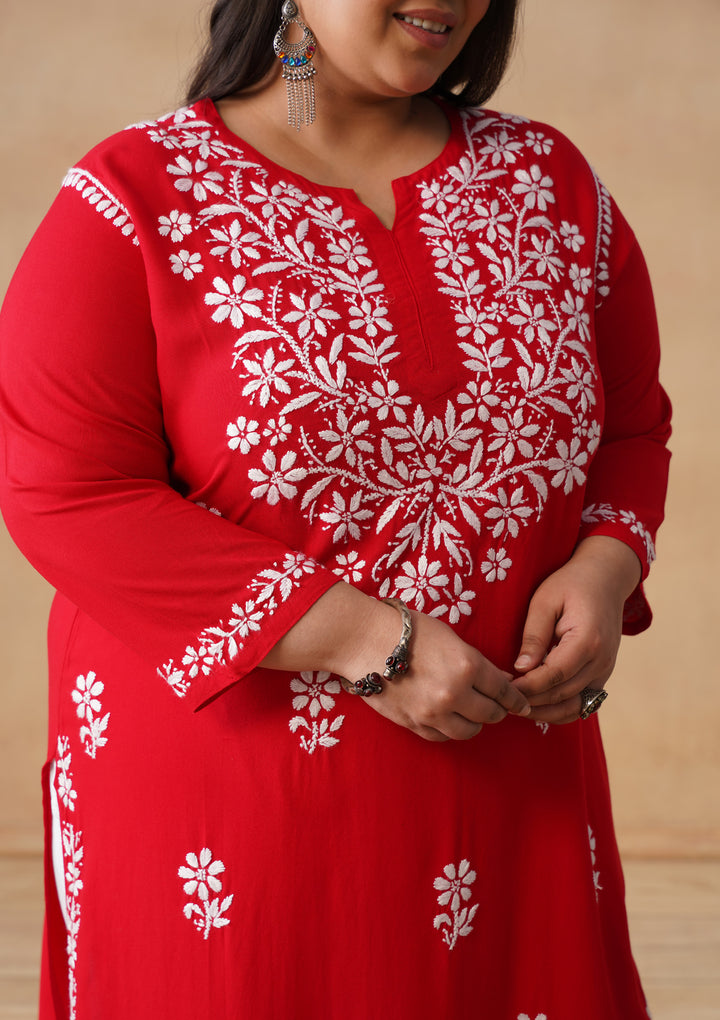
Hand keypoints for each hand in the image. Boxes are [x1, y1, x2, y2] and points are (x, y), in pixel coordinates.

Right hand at [353, 608, 531, 741]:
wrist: (364, 640)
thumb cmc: (407, 630)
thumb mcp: (450, 637)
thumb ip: (477, 662)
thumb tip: (502, 680)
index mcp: (468, 666)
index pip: (504, 691)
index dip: (516, 699)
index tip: (522, 705)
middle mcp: (454, 693)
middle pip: (491, 715)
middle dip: (496, 709)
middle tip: (494, 704)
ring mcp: (433, 713)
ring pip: (469, 731)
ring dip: (474, 722)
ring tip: (469, 711)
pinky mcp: (414, 724)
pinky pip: (443, 737)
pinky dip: (450, 729)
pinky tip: (447, 716)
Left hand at [511, 536, 641, 724]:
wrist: (606, 578)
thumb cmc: (571, 584)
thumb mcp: (545, 601)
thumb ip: (534, 636)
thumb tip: (520, 668)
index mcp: (588, 641)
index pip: (554, 676)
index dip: (527, 687)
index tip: (503, 688)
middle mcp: (601, 661)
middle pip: (563, 694)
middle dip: (531, 701)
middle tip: (503, 700)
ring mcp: (605, 670)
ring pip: (575, 706)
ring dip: (545, 712)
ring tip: (517, 706)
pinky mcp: (603, 674)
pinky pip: (583, 702)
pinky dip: (561, 709)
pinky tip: (537, 705)